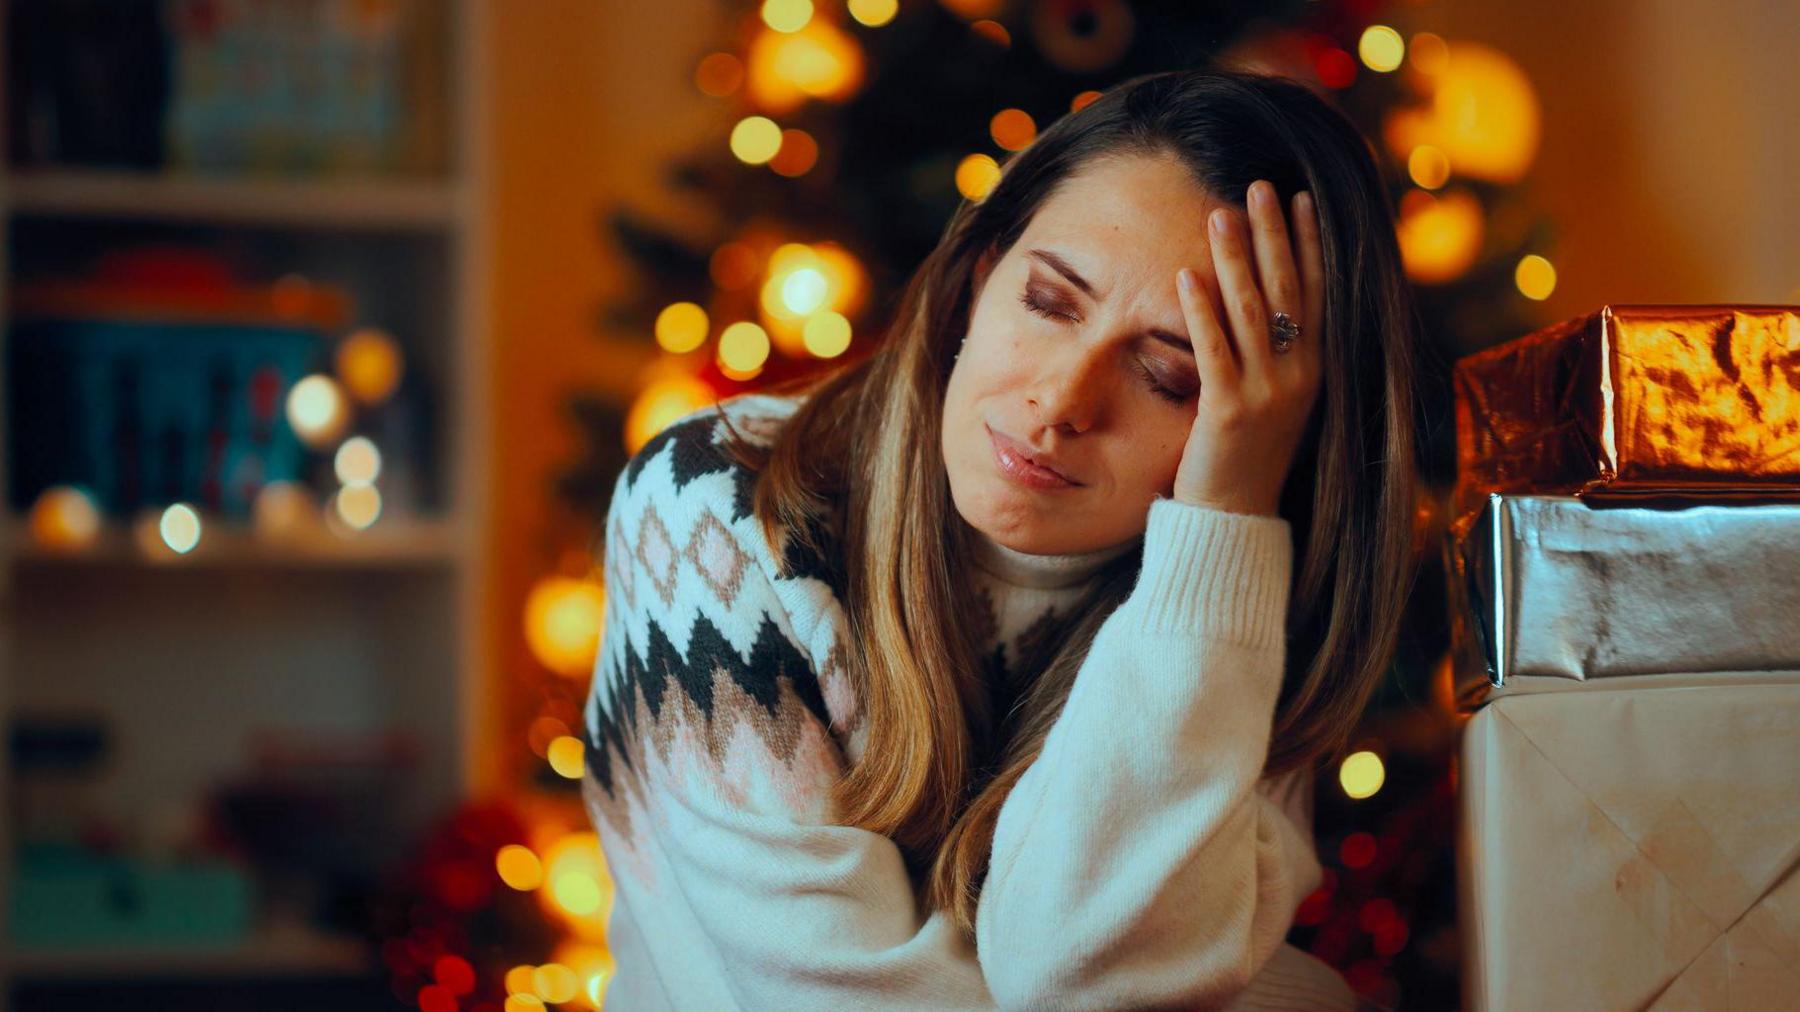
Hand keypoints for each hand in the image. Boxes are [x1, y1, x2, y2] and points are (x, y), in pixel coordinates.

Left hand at [1170, 180, 1324, 516]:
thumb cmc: (1249, 460)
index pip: (1316, 291)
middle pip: (1287, 289)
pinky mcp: (1230, 412)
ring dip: (1235, 257)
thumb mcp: (1278, 403)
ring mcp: (1267, 393)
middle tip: (1258, 186)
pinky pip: (1214, 350)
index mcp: (1315, 369)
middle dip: (1273, 233)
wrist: (1237, 520)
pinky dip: (1200, 310)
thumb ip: (1277, 357)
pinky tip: (1186, 275)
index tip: (1300, 199)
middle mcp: (1299, 376)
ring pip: (1251, 311)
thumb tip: (1261, 307)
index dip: (1309, 242)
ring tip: (1220, 213)